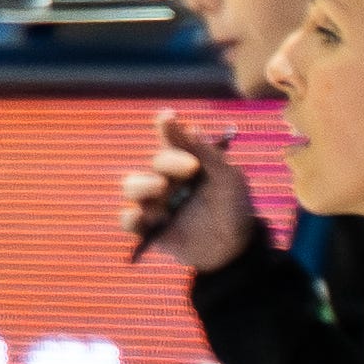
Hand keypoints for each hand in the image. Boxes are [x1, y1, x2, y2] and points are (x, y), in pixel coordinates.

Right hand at [121, 111, 257, 271]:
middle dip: (169, 161)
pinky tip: (146, 216)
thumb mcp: (230, 179)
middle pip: (155, 162)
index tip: (168, 117)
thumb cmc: (233, 207)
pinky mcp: (149, 228)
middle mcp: (167, 179)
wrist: (235, 247)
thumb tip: (192, 128)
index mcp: (186, 163)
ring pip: (132, 186)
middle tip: (191, 168)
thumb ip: (211, 155)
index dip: (166, 126)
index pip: (171, 140)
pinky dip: (132, 217)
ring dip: (143, 185)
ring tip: (162, 189)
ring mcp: (156, 203)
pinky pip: (128, 220)